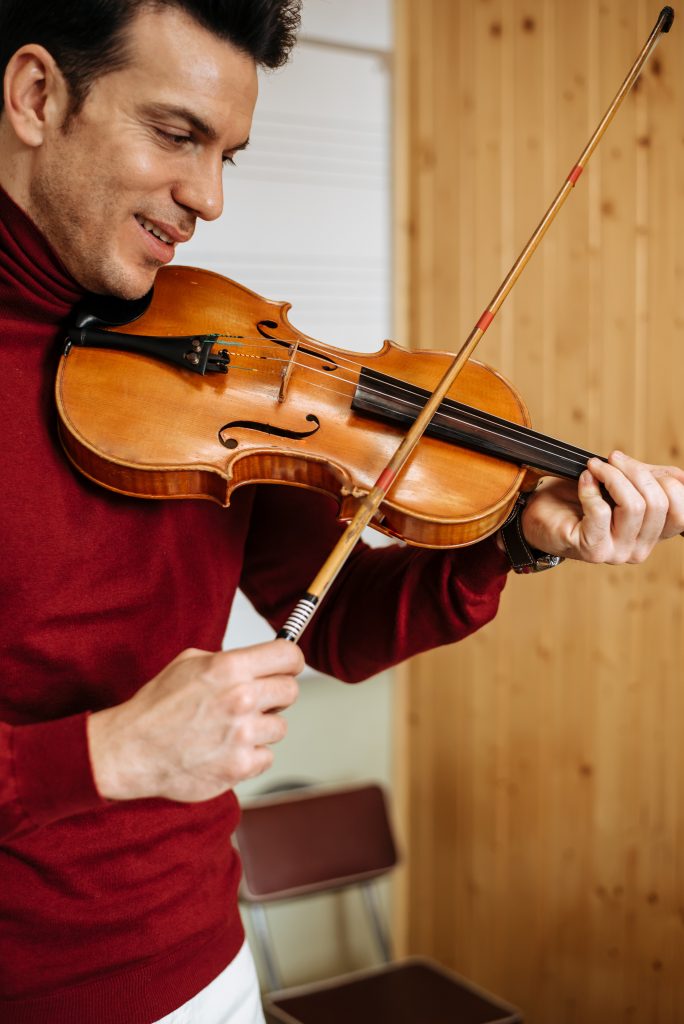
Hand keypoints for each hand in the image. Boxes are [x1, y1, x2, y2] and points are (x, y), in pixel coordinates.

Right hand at [87, 640, 302, 802]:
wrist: (131, 750)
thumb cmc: (156, 706)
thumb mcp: (189, 663)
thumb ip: (229, 659)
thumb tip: (262, 660)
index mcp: (229, 667)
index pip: (289, 655)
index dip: (291, 661)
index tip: (287, 668)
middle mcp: (240, 698)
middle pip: (291, 691)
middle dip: (276, 696)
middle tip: (255, 702)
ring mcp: (242, 735)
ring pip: (280, 727)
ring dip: (261, 729)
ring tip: (230, 729)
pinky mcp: (239, 766)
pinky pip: (266, 757)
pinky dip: (250, 756)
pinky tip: (226, 750)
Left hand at [519, 451, 683, 563]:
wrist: (539, 514)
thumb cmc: (578, 499)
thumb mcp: (621, 485)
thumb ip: (649, 482)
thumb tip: (680, 476)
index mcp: (651, 535)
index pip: (681, 513)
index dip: (668, 483)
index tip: (637, 465)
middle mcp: (638, 549)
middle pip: (658, 504)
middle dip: (635, 472)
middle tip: (612, 459)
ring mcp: (616, 553)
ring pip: (634, 507)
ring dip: (613, 477)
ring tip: (595, 466)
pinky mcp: (591, 549)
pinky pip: (601, 513)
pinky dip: (591, 489)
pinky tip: (584, 479)